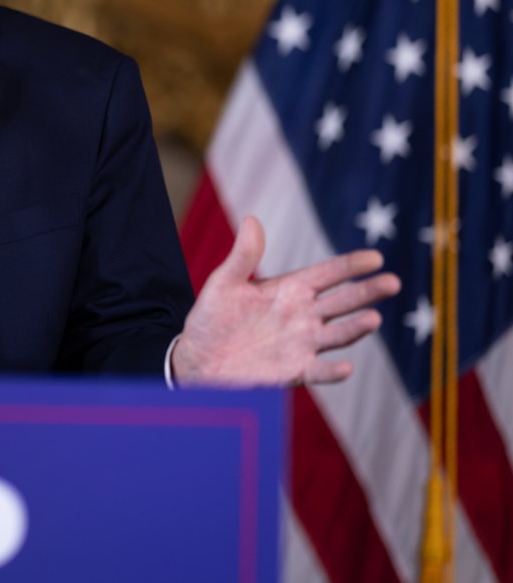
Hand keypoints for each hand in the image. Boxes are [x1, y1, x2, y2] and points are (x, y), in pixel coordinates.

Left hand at [171, 216, 399, 386]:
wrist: (198, 357)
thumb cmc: (212, 318)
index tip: (376, 257)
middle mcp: (303, 316)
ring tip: (374, 319)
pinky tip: (345, 367)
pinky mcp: (294, 370)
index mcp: (290, 290)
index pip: (328, 274)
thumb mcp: (225, 282)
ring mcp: (302, 344)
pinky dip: (333, 371)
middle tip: (392, 282)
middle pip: (343, 302)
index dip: (351, 266)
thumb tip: (251, 219)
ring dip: (356, 328)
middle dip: (367, 292)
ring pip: (338, 334)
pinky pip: (319, 371)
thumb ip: (243, 255)